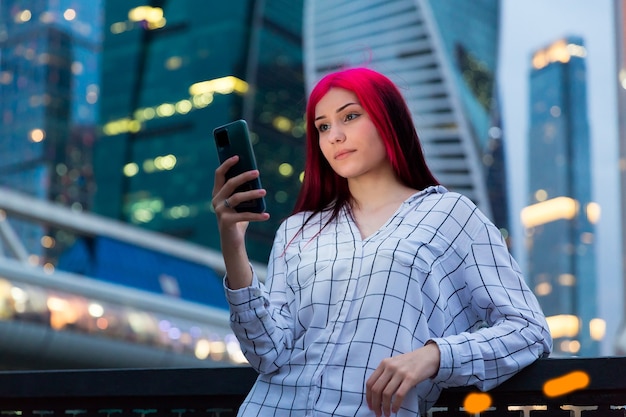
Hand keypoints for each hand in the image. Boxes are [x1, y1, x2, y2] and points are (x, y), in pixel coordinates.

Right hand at [212, 155, 268, 287]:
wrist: (232, 241)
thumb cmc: (238, 218)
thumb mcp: (240, 203)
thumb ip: (243, 191)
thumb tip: (255, 175)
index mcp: (218, 193)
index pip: (219, 174)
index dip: (227, 164)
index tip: (238, 156)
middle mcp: (216, 201)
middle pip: (230, 184)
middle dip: (244, 176)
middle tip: (257, 172)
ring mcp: (220, 211)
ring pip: (237, 198)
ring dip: (252, 194)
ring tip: (264, 192)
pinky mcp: (227, 222)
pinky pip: (244, 215)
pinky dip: (257, 215)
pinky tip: (266, 215)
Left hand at [366, 343, 439, 416]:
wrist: (428, 355)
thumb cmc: (411, 361)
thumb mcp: (394, 363)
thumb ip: (385, 373)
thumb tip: (377, 393)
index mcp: (384, 363)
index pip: (370, 382)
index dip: (368, 397)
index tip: (370, 406)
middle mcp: (390, 367)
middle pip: (376, 389)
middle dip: (375, 404)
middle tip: (378, 413)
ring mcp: (400, 372)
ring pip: (386, 393)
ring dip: (385, 407)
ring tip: (387, 413)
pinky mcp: (410, 378)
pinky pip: (399, 395)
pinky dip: (395, 404)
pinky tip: (395, 409)